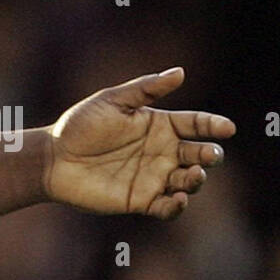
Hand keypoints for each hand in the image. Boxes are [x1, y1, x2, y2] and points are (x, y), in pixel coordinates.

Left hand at [42, 67, 235, 218]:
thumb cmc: (80, 126)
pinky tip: (179, 198)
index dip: (213, 125)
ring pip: (189, 181)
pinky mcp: (143, 200)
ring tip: (193, 172)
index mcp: (159, 125)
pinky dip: (178, 205)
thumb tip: (180, 72)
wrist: (53, 158)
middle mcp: (162, 152)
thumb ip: (145, 89)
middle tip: (210, 154)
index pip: (195, 125)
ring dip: (197, 179)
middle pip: (199, 154)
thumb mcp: (112, 101)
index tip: (227, 127)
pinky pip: (169, 207)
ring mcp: (154, 177)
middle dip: (210, 154)